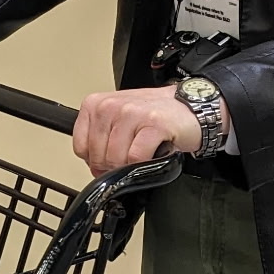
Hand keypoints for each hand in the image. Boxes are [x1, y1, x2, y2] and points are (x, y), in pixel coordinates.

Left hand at [73, 86, 219, 176]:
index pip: (81, 147)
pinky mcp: (153, 124)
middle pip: (98, 157)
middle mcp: (111, 106)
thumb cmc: (156, 115)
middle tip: (132, 160)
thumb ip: (101, 139)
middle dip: (114, 167)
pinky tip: (154, 152)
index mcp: (97, 104)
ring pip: (116, 159)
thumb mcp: (119, 121)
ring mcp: (132, 113)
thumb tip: (94, 169)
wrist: (192, 106)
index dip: (96, 161)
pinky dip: (145, 163)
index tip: (111, 159)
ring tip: (144, 154)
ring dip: (131, 166)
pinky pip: (136, 158)